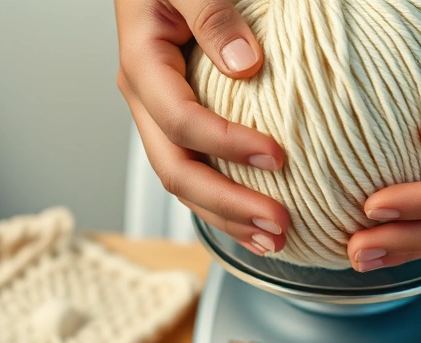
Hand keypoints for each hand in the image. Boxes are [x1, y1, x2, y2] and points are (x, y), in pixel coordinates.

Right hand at [115, 0, 289, 255]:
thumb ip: (212, 13)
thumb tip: (245, 64)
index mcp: (142, 64)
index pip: (181, 121)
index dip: (227, 145)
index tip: (278, 156)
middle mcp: (147, 100)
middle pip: (177, 171)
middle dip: (228, 206)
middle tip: (278, 224)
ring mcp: (162, 119)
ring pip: (186, 185)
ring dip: (229, 219)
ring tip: (274, 241)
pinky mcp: (183, 128)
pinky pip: (200, 174)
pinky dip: (228, 205)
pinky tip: (259, 223)